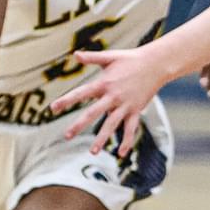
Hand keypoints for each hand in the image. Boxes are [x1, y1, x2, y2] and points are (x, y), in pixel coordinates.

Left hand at [50, 47, 170, 156]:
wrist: (156, 64)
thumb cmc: (130, 59)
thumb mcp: (110, 56)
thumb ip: (92, 57)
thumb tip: (75, 54)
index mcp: (104, 83)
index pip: (81, 93)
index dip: (67, 100)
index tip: (53, 108)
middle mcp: (113, 96)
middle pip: (93, 113)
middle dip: (79, 125)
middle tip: (66, 136)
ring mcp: (125, 105)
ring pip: (112, 124)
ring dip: (102, 138)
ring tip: (92, 152)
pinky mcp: (136, 110)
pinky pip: (131, 129)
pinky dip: (127, 141)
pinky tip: (120, 154)